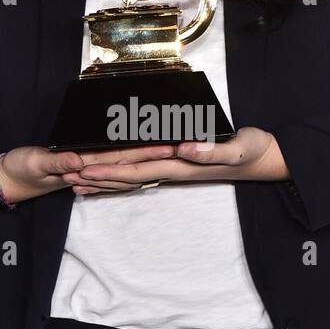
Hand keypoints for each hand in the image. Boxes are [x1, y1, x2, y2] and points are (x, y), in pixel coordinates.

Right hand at [0, 144, 180, 203]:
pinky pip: (111, 168)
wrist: (9, 180)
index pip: (122, 159)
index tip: (168, 147)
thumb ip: (58, 161)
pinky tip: (141, 162)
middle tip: (182, 144)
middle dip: (155, 155)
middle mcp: (91, 170)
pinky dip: (128, 165)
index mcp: (84, 166)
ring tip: (170, 151)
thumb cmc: (22, 170)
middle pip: (130, 162)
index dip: (145, 153)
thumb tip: (80, 161)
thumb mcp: (38, 163)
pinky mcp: (82, 168)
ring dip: (145, 161)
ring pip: (124, 168)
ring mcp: (88, 171)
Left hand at [69, 127, 288, 193]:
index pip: (136, 168)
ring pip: (131, 177)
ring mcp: (174, 169)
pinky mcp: (178, 165)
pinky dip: (123, 174)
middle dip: (96, 175)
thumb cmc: (251, 151)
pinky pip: (143, 172)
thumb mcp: (236, 148)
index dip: (108, 168)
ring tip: (77, 180)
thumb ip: (211, 149)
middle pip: (126, 175)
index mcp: (180, 164)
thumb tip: (183, 149)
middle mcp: (172, 169)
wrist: (263, 160)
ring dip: (104, 179)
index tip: (83, 168)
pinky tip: (111, 174)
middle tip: (66, 174)